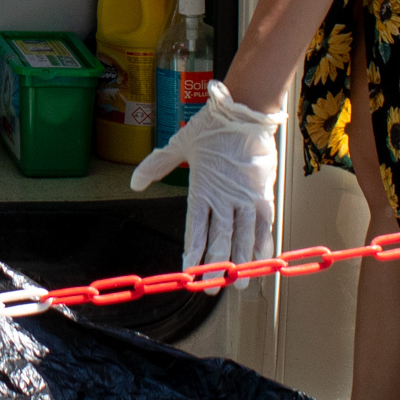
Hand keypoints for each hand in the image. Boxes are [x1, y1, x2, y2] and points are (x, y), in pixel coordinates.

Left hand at [129, 82, 281, 267]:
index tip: (189, 271)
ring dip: (242, 262)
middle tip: (211, 287)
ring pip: (245, 237)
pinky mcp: (264, 194)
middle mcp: (225, 198)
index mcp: (203, 189)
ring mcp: (247, 198)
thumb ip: (157, 166)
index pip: (197, 229)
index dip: (194, 252)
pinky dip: (263, 244)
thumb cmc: (211, 128)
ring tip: (239, 283)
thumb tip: (134, 183)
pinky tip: (261, 260)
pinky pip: (265, 225)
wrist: (246, 112)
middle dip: (216, 267)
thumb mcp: (180, 145)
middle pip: (221, 240)